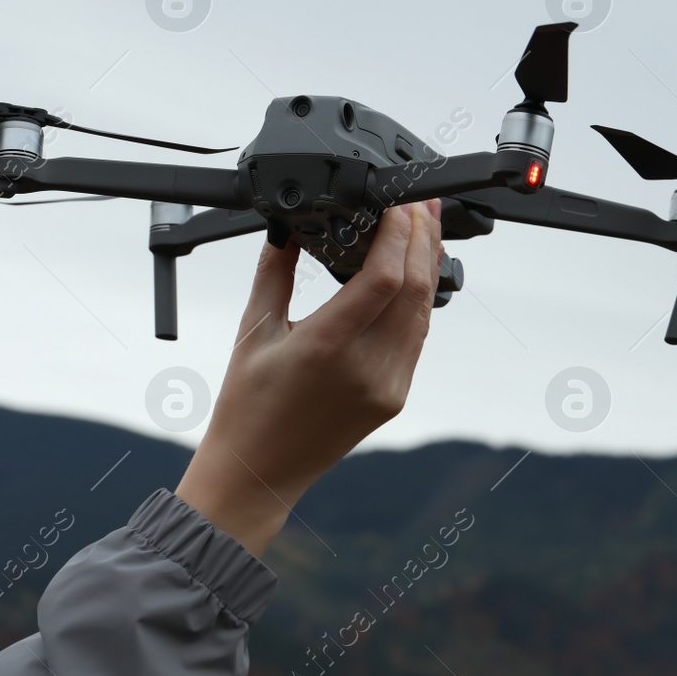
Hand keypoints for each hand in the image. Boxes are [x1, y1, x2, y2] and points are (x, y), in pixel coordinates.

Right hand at [175, 200, 443, 555]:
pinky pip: (417, 337)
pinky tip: (412, 274)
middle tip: (419, 203)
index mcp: (327, 347)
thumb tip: (287, 225)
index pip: (383, 277)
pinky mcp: (395, 396)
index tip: (397, 203)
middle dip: (423, 237)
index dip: (399, 233)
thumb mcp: (253, 330)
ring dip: (428, 264)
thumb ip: (274, 271)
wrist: (259, 472)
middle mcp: (366, 368)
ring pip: (424, 311)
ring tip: (423, 227)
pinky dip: (419, 299)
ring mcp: (387, 386)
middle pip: (416, 288)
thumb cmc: (247, 407)